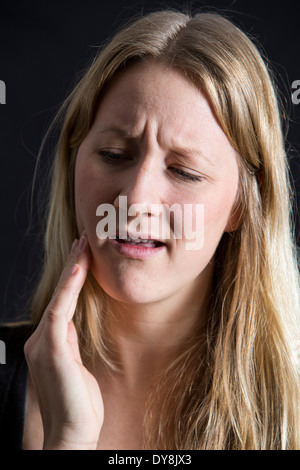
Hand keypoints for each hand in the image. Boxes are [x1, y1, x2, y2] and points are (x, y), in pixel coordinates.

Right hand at [24, 231, 103, 449]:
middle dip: (71, 266)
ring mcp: (43, 343)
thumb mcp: (76, 367)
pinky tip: (79, 268)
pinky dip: (69, 287)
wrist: (72, 434)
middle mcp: (41, 340)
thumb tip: (71, 326)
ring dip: (72, 269)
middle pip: (58, 294)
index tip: (81, 257)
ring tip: (83, 246)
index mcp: (48, 344)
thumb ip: (70, 344)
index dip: (70, 279)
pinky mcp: (52, 349)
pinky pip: (61, 310)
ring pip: (59, 297)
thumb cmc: (79, 405)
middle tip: (82, 241)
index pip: (61, 303)